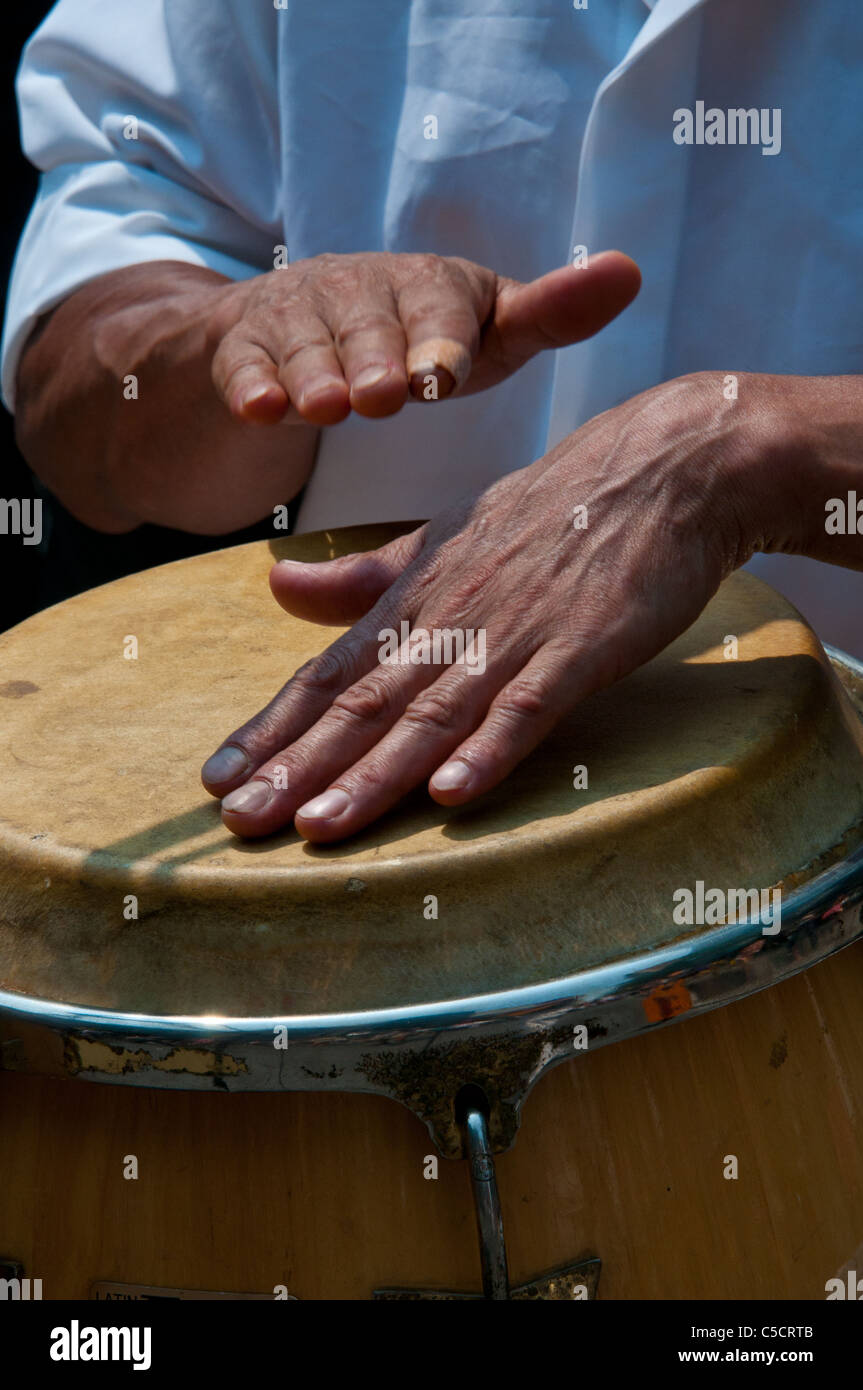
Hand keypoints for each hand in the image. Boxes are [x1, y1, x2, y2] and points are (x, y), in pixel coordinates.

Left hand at [202, 373, 768, 840]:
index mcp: (416, 598)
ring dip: (376, 773)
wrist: (661, 469)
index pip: (329, 674)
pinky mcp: (583, 648)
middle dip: (297, 767)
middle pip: (364, 703)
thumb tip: (277, 585)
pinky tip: (453, 794)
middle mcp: (451, 618)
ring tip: (320, 825)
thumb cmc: (549, 512)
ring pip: (434, 713)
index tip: (217, 780)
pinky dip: (491, 748)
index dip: (271, 729)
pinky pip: (531, 705)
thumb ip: (365, 578)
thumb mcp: (444, 539)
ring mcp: (516, 633)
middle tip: (241, 822)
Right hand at [209, 249, 639, 424]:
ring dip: (316, 375)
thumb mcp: (485, 332)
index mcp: (429, 285)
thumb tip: (630, 271)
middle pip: (370, 326)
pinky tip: (261, 409)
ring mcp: (298, 315)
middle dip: (378, 359)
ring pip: (308, 346)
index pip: (440, 307)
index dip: (442, 340)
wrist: (294, 329)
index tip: (445, 375)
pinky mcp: (244, 346)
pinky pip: (246, 364)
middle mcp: (360, 289)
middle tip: (386, 396)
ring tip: (326, 407)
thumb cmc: (416, 341)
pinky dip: (251, 384)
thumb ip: (549, 315)